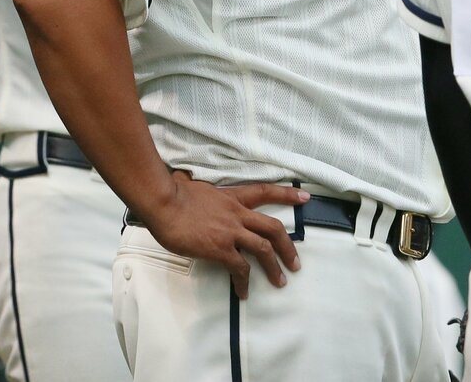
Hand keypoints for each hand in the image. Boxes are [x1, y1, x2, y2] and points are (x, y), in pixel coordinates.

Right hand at [143, 171, 307, 297]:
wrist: (164, 203)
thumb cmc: (173, 194)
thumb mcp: (191, 185)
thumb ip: (194, 185)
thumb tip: (181, 178)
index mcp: (233, 198)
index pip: (266, 192)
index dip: (287, 195)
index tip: (305, 197)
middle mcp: (238, 214)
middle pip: (273, 228)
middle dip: (288, 246)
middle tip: (296, 263)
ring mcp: (232, 232)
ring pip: (263, 249)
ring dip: (274, 267)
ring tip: (280, 282)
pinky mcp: (221, 249)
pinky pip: (239, 268)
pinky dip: (244, 281)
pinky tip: (243, 292)